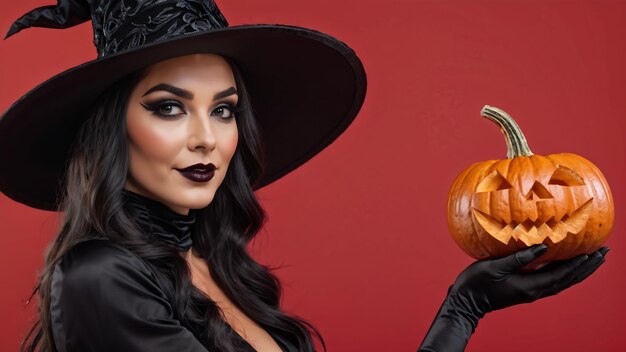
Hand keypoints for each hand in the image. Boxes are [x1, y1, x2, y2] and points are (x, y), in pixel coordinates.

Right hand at [450, 244, 608, 314]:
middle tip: (604, 253)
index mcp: (530, 286)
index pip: (561, 275)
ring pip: (563, 281)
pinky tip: (569, 264)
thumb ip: (519, 258)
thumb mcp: (495, 267)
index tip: (593, 252)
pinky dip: (566, 272)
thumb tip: (543, 247)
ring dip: (581, 270)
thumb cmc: (477, 283)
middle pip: (568, 280)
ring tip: (594, 258)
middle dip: (587, 267)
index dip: (577, 264)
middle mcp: (535, 291)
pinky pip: (553, 280)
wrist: (466, 301)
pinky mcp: (526, 290)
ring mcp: (532, 291)